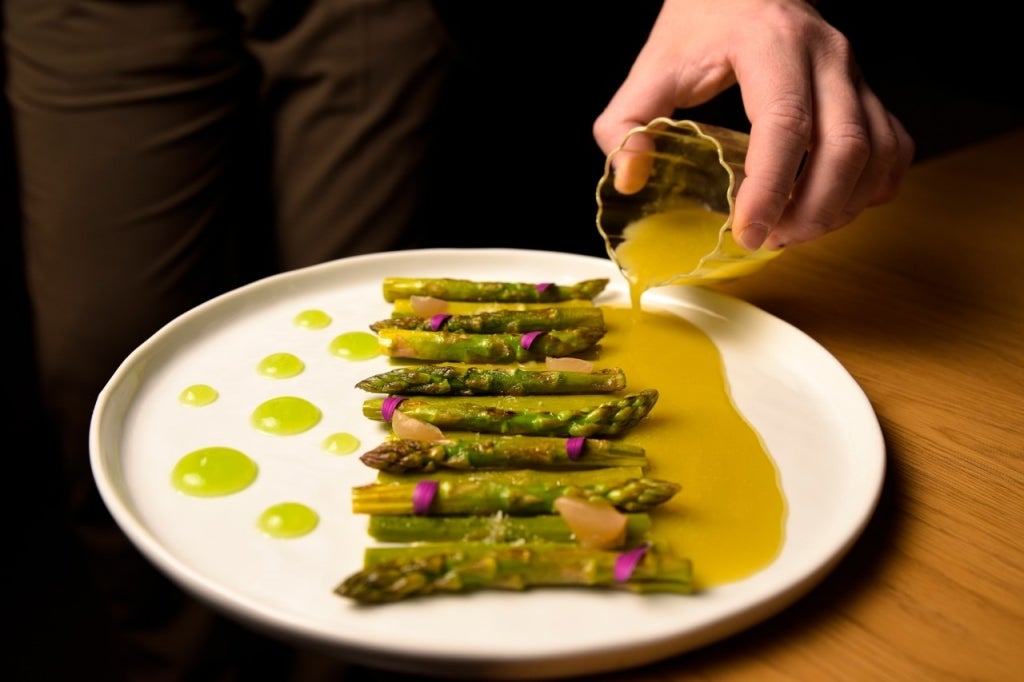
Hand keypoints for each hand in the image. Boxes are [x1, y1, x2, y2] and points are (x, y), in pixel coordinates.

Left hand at [593, 0, 913, 250]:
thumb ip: (626, 122)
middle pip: (845, 147)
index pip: (785, 126)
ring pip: (877, 152)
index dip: (769, 189)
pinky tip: (833, 206)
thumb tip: (629, 178)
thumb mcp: (653, 66)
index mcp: (770, 44)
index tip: (746, 232)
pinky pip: (893, 146)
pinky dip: (872, 187)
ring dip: (843, 205)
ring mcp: (856, 72)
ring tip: (796, 230)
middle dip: (814, 209)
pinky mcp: (868, 90)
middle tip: (773, 241)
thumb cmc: (701, 22)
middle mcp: (826, 54)